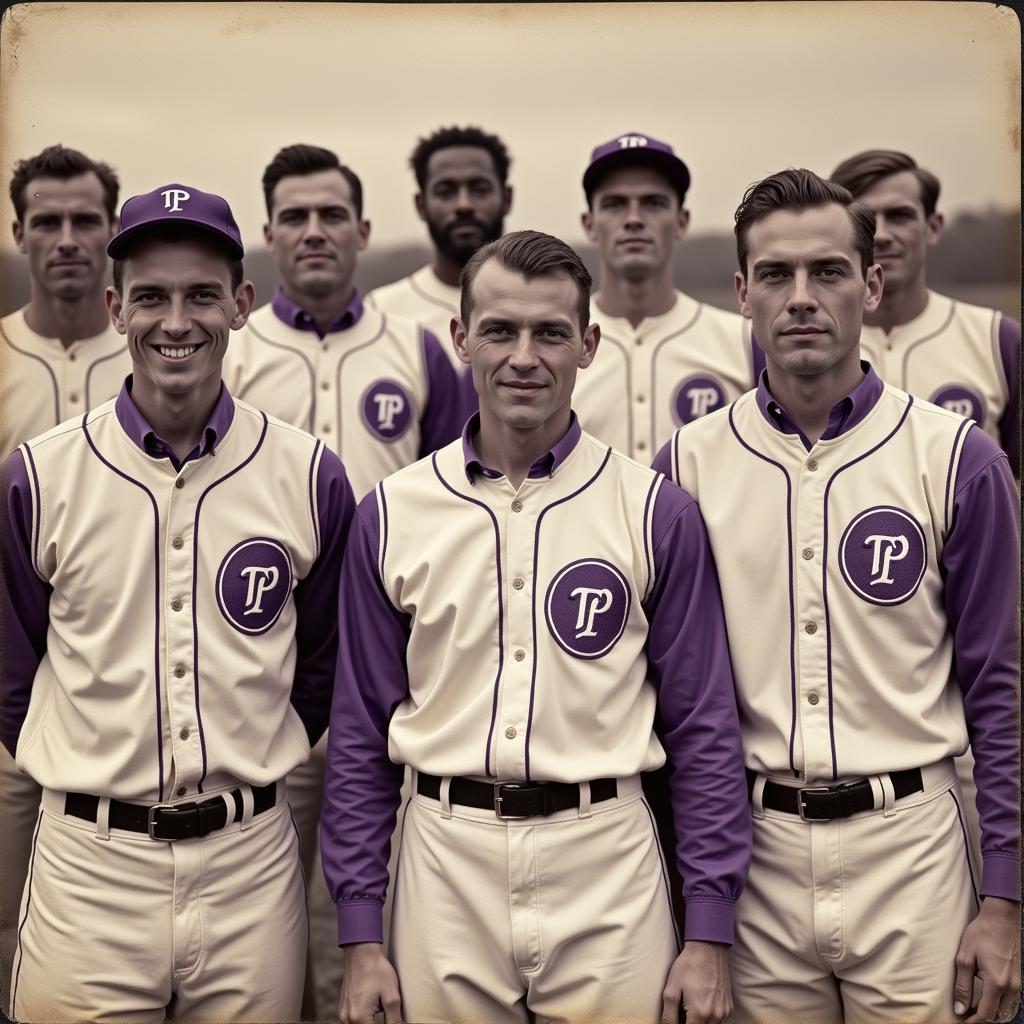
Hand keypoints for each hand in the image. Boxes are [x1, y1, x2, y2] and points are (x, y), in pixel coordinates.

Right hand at [338, 942, 403, 1023]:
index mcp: (359, 1018)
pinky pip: (356, 1021)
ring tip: (383, 1009)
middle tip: (391, 1013)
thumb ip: (395, 1020)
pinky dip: (367, 1020)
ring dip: (373, 1023)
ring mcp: (344, 1014)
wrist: (361, 952)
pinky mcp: (344, 1009)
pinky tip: (376, 1009)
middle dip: (381, 1023)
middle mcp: (347, 1019)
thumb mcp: (391, 996)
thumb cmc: (377, 971)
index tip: (396, 1020)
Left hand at [661, 940, 731, 1023]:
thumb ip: (669, 1015)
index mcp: (700, 1013)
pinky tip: (702, 1008)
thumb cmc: (688, 966)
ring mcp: (725, 1011)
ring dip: (701, 1023)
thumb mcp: (672, 989)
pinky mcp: (729, 1006)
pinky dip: (711, 1020)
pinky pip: (720, 1022)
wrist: (708, 948)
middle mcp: (716, 1016)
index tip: (676, 1020)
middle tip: (683, 1015)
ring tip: (691, 1012)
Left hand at [954, 896, 1020, 1021]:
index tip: (961, 1021)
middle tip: (964, 1013)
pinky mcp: (1018, 978)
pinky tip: (984, 996)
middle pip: (998, 1014)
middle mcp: (1011, 987)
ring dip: (990, 1010)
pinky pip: (1009, 998)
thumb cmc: (981, 934)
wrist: (1001, 918)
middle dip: (981, 1017)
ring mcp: (1017, 983)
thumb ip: (962, 986)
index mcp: (997, 984)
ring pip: (1005, 1008)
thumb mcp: (965, 958)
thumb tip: (960, 1008)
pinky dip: (997, 1002)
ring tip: (971, 1005)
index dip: (973, 1021)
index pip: (986, 1014)